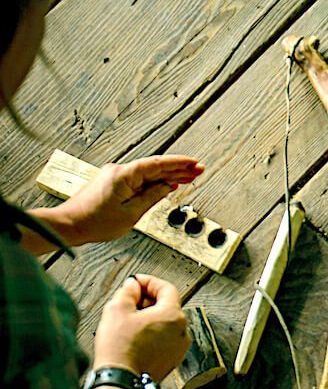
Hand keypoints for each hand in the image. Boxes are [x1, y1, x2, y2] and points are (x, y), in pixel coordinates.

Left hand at [55, 155, 203, 244]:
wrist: (68, 225)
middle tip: (198, 170)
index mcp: (124, 175)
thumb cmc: (93, 222)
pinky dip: (154, 182)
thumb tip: (167, 187)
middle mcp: (119, 171)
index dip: (179, 163)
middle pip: (155, 167)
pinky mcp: (112, 184)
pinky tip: (166, 184)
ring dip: (168, 176)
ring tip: (188, 177)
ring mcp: (115, 177)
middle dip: (178, 169)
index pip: (158, 164)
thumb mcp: (130, 214)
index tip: (194, 163)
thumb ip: (152, 198)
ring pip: (148, 174)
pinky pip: (139, 180)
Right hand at [93, 274, 190, 380]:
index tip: (136, 282)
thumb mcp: (117, 309)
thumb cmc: (119, 349)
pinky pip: (165, 339)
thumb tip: (133, 285)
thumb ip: (128, 291)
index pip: (167, 288)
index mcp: (173, 315)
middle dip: (149, 299)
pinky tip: (136, 337)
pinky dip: (154, 333)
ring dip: (151, 317)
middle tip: (130, 300)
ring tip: (130, 320)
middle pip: (168, 305)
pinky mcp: (172, 361)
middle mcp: (182, 331)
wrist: (120, 383)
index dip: (149, 282)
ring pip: (167, 323)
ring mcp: (179, 348)